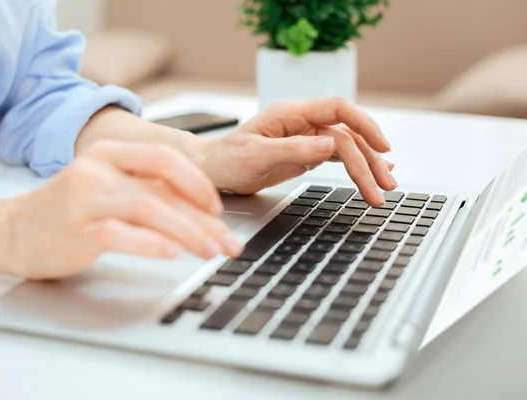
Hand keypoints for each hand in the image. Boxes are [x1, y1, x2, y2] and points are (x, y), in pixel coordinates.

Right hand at [3, 141, 241, 279]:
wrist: (9, 230)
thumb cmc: (66, 212)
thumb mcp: (107, 188)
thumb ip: (145, 191)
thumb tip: (198, 210)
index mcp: (110, 154)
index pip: (165, 158)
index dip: (198, 182)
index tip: (218, 209)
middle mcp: (99, 170)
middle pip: (163, 188)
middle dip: (204, 218)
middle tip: (228, 243)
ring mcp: (86, 198)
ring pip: (148, 208)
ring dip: (187, 231)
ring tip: (210, 251)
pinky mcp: (77, 230)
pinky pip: (120, 234)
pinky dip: (150, 244)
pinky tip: (172, 253)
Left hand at [196, 98, 396, 205]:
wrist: (212, 170)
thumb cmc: (226, 159)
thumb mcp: (256, 156)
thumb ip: (293, 149)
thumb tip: (330, 144)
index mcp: (291, 114)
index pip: (338, 109)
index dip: (364, 124)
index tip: (382, 147)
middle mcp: (302, 122)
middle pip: (347, 135)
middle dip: (369, 160)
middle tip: (385, 186)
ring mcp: (306, 138)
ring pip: (347, 148)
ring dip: (367, 167)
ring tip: (384, 189)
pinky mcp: (306, 153)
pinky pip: (338, 157)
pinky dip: (356, 167)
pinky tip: (371, 176)